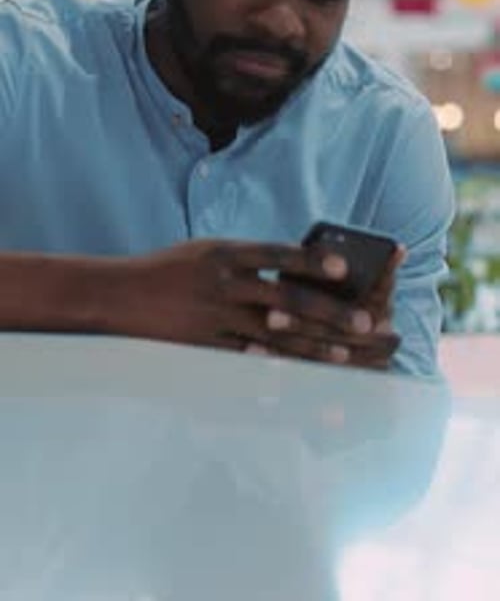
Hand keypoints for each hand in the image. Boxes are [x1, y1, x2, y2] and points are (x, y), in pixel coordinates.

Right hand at [111, 239, 402, 369]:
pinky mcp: (205, 346)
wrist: (120, 295)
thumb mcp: (207, 251)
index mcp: (225, 253)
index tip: (346, 266)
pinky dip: (276, 370)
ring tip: (345, 358)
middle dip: (329, 313)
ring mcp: (214, 317)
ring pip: (274, 335)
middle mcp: (223, 284)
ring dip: (313, 347)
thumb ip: (246, 259)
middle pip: (286, 299)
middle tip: (365, 324)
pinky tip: (301, 380)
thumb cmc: (169, 270)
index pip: (277, 254)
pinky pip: (246, 361)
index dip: (313, 261)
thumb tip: (292, 269)